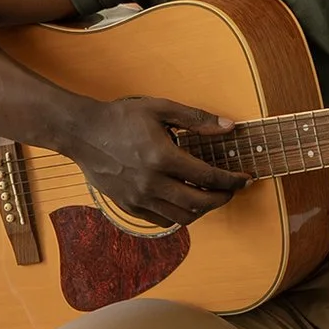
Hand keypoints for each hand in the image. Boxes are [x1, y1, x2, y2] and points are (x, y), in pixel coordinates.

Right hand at [69, 95, 246, 226]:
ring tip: (210, 195)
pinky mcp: (128, 206)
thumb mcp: (161, 109)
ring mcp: (139, 198)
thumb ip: (197, 119)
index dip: (231, 180)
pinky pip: (162, 220)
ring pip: (182, 216)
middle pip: (199, 203)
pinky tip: (185, 199)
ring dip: (203, 209)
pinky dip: (180, 214)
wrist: (83, 132)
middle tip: (231, 189)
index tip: (244, 178)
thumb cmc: (122, 117)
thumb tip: (229, 126)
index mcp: (162, 157)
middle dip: (222, 198)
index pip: (208, 178)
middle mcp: (151, 183)